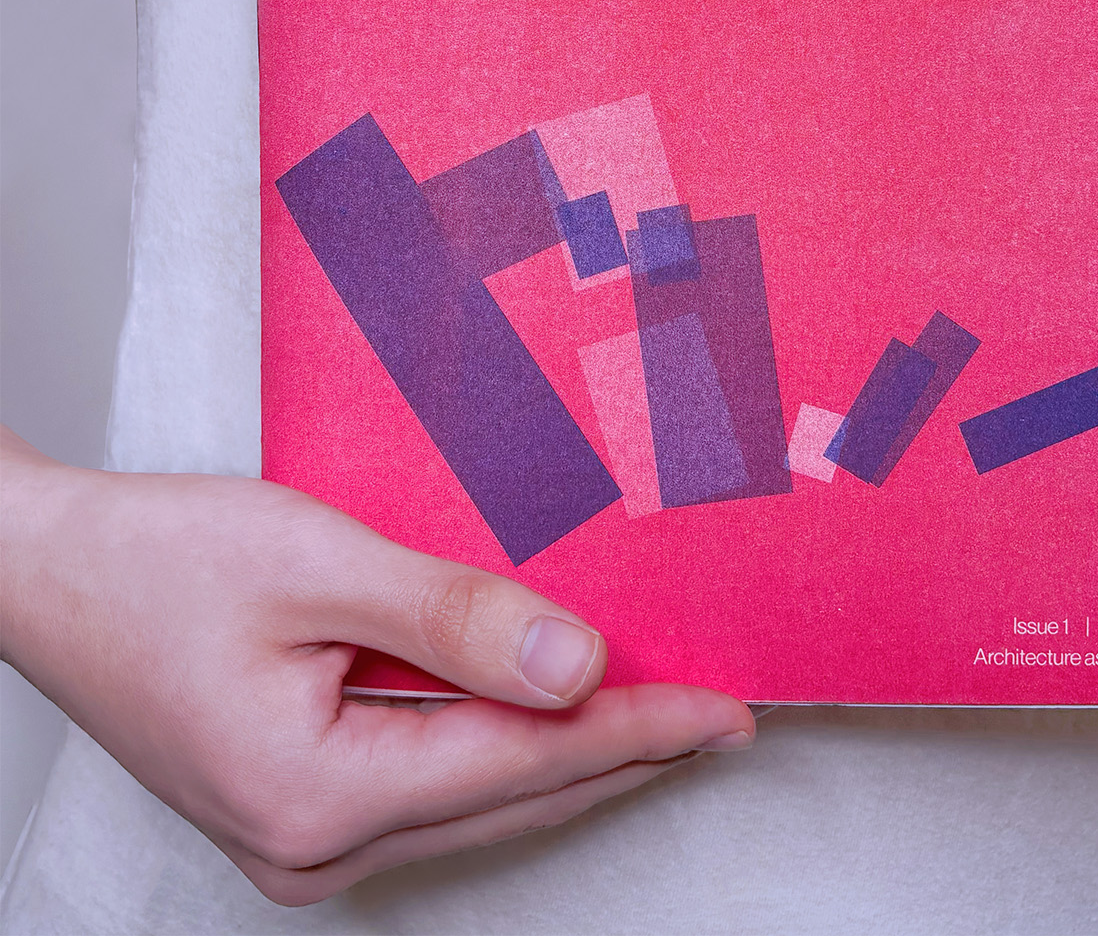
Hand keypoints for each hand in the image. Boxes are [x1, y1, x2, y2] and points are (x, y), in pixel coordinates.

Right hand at [0, 429, 753, 904]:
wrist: (46, 573)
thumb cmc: (160, 561)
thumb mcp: (318, 566)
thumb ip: (455, 618)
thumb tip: (579, 665)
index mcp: (316, 794)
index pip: (523, 761)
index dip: (636, 731)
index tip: (724, 712)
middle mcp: (310, 841)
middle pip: (509, 797)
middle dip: (620, 752)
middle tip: (716, 717)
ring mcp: (298, 833)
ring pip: (477, 800)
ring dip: (565, 754)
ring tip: (658, 716)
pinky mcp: (296, 802)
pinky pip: (432, 786)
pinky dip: (501, 748)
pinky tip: (546, 714)